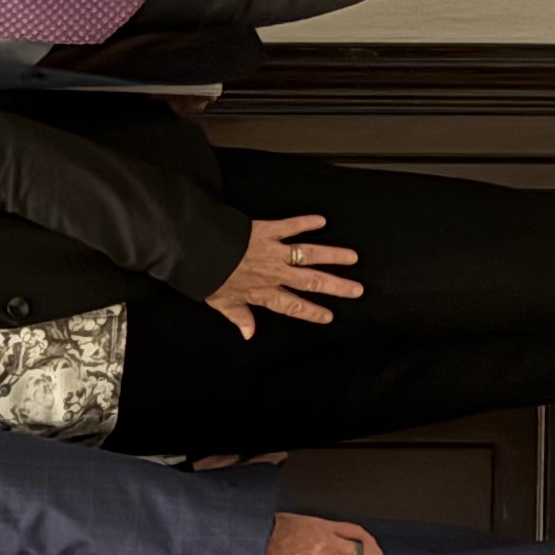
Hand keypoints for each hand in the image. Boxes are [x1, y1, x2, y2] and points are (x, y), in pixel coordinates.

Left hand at [208, 213, 363, 337]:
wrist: (199, 252)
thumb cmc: (208, 277)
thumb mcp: (222, 303)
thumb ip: (239, 317)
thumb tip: (249, 333)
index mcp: (263, 292)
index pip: (292, 306)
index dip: (311, 312)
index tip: (329, 316)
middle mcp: (274, 273)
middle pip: (310, 281)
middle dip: (335, 286)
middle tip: (356, 289)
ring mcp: (273, 251)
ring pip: (308, 254)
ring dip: (332, 255)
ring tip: (352, 257)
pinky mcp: (268, 231)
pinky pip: (290, 226)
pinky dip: (305, 222)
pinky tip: (322, 221)